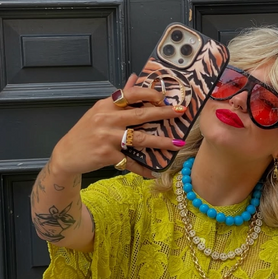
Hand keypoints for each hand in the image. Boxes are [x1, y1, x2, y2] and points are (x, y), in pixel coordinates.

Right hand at [50, 74, 185, 178]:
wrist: (67, 154)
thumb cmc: (86, 132)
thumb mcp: (99, 111)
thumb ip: (119, 97)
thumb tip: (135, 78)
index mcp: (106, 106)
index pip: (130, 94)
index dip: (149, 94)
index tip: (164, 97)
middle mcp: (107, 119)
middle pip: (140, 115)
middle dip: (163, 113)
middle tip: (181, 112)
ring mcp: (107, 137)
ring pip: (140, 139)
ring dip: (161, 142)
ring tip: (177, 144)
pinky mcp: (106, 155)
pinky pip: (130, 162)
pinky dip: (142, 168)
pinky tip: (154, 172)